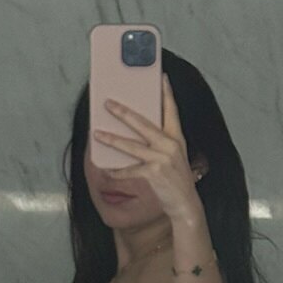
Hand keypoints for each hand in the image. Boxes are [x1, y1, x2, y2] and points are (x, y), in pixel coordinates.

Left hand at [92, 76, 202, 223]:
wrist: (186, 204)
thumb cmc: (177, 180)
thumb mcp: (174, 156)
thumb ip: (160, 143)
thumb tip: (135, 132)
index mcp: (176, 138)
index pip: (171, 110)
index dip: (166, 93)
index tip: (161, 78)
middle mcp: (170, 145)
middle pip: (142, 123)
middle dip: (123, 112)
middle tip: (108, 103)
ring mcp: (162, 158)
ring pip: (131, 145)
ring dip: (111, 139)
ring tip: (97, 133)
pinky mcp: (154, 173)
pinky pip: (129, 170)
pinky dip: (116, 171)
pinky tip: (106, 168)